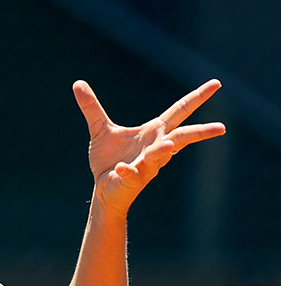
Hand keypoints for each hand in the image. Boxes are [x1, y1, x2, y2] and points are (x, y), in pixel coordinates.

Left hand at [73, 79, 226, 216]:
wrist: (103, 188)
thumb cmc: (109, 159)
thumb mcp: (100, 129)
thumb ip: (92, 107)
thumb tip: (78, 83)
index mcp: (154, 132)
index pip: (180, 111)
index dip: (197, 97)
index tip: (216, 84)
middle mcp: (156, 147)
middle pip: (182, 136)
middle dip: (201, 132)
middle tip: (222, 127)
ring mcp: (147, 165)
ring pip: (162, 156)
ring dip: (165, 150)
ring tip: (169, 144)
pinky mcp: (132, 179)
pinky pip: (131, 174)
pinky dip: (127, 171)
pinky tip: (120, 169)